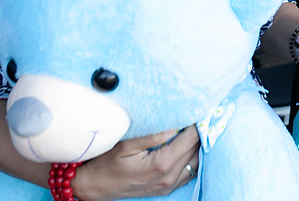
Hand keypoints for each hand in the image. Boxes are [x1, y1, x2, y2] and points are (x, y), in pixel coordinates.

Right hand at [71, 127, 199, 200]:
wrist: (94, 187)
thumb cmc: (107, 163)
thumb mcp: (127, 145)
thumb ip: (154, 135)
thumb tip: (176, 125)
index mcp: (161, 164)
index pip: (190, 139)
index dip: (198, 123)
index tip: (203, 109)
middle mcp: (169, 177)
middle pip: (196, 150)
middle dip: (201, 132)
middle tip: (203, 115)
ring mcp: (169, 185)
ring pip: (196, 162)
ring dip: (199, 145)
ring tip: (199, 128)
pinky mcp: (167, 188)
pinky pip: (189, 173)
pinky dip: (193, 158)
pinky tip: (192, 146)